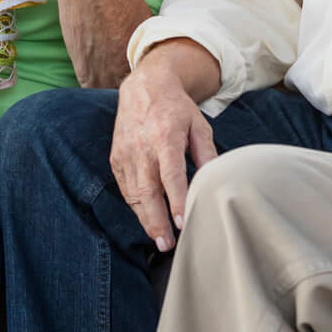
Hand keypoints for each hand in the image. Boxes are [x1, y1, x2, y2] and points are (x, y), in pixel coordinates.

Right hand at [111, 49, 217, 251]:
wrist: (143, 87)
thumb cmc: (176, 108)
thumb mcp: (199, 124)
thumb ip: (207, 153)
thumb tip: (215, 180)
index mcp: (166, 136)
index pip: (170, 174)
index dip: (176, 199)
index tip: (182, 222)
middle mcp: (142, 146)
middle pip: (147, 190)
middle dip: (156, 220)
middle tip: (167, 244)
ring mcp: (126, 152)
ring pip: (133, 193)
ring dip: (145, 219)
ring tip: (159, 238)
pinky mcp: (116, 157)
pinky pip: (124, 187)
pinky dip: (134, 205)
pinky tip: (146, 218)